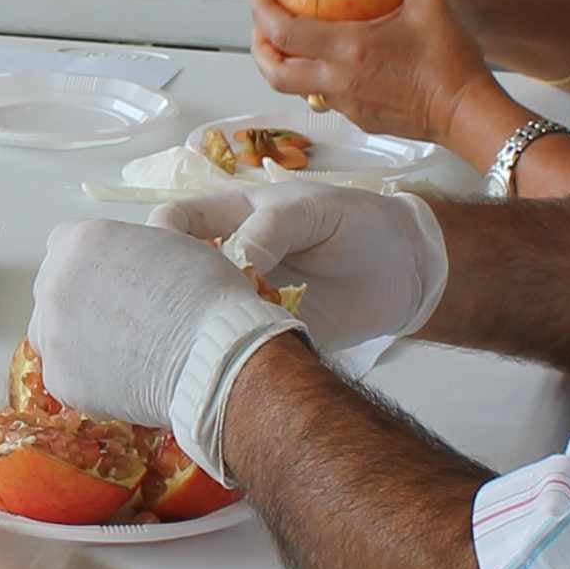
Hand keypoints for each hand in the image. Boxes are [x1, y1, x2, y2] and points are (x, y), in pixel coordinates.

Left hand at [24, 217, 298, 477]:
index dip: (94, 263)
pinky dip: (89, 379)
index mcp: (78, 241)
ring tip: (123, 352)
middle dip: (81, 300)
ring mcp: (51, 333)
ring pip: (52, 333)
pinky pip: (66, 375)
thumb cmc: (206, 292)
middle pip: (54, 288)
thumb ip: (141, 242)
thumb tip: (147, 240)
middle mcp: (52, 283)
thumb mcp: (175, 243)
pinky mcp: (58, 379)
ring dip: (77, 339)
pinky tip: (124, 380)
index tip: (119, 280)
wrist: (213, 356)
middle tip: (124, 319)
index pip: (65, 245)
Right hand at [149, 182, 448, 347]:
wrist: (407, 269)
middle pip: (177, 276)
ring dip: (200, 329)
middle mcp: (229, 261)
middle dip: (171, 293)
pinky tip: (237, 359)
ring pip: (202, 317)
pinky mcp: (268, 337)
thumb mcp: (313, 209)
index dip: (161, 237)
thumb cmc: (356, 222)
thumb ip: (271, 228)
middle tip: (185, 311)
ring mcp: (246, 301)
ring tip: (214, 338)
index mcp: (231, 219)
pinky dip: (233, 356)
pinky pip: (240, 348)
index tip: (171, 260)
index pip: (175, 222)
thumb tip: (232, 262)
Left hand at [251, 0, 503, 149]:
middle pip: (276, 73)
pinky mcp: (361, 119)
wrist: (466, 113)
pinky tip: (332, 65)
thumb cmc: (450, 63)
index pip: (286, 34)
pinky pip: (327, 100)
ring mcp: (348, 104)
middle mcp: (339, 80)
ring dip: (286, 67)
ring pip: (298, 89)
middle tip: (261, 28)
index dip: (263, 14)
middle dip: (259, 49)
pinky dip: (317, 81)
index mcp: (349, 49)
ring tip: (290, 46)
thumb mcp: (433, 7)